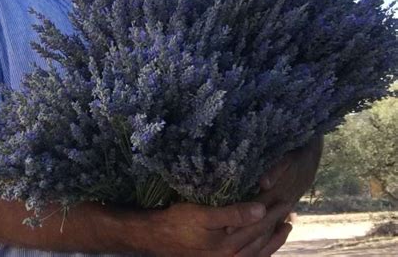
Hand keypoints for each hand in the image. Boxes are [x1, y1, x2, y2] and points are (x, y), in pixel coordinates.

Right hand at [143, 200, 291, 255]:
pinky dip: (262, 251)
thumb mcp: (204, 215)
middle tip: (290, 209)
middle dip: (276, 223)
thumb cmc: (178, 221)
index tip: (284, 197)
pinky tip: (266, 245)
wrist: (158, 238)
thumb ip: (233, 214)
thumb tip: (261, 209)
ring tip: (286, 225)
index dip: (272, 211)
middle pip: (261, 239)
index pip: (258, 226)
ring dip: (274, 238)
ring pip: (259, 252)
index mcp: (229, 245)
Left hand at [225, 136, 322, 255]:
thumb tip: (263, 184)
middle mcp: (282, 205)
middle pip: (262, 225)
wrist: (312, 159)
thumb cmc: (296, 157)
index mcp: (280, 193)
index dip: (244, 220)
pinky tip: (255, 248)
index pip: (259, 211)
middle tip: (227, 242)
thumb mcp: (288, 160)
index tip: (228, 228)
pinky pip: (275, 230)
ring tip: (236, 251)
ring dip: (254, 242)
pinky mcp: (285, 211)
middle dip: (245, 235)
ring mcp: (285, 210)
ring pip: (269, 231)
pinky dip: (265, 240)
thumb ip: (275, 172)